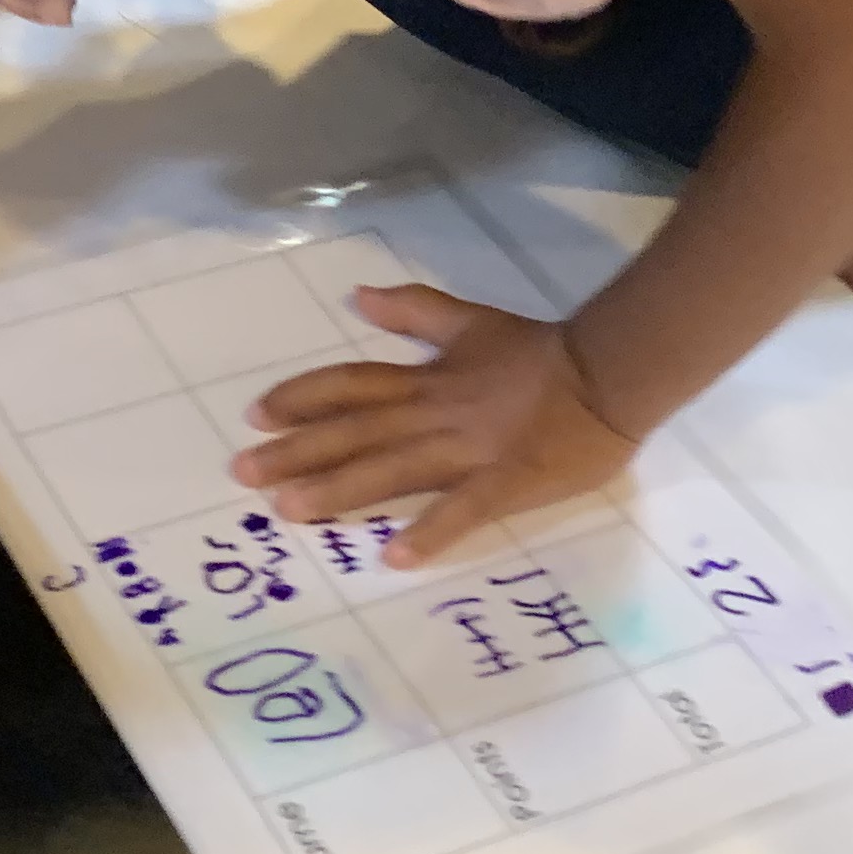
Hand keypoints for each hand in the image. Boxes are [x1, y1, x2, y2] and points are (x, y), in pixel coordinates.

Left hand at [236, 284, 641, 567]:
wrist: (607, 373)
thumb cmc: (539, 352)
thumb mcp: (471, 320)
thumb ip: (416, 310)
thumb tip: (359, 297)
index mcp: (428, 379)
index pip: (352, 386)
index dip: (302, 399)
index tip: (256, 416)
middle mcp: (435, 415)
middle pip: (355, 432)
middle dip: (296, 452)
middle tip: (244, 475)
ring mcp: (468, 452)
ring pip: (391, 470)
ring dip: (338, 490)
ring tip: (290, 511)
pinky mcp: (504, 484)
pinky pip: (462, 511)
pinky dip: (429, 532)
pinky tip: (392, 556)